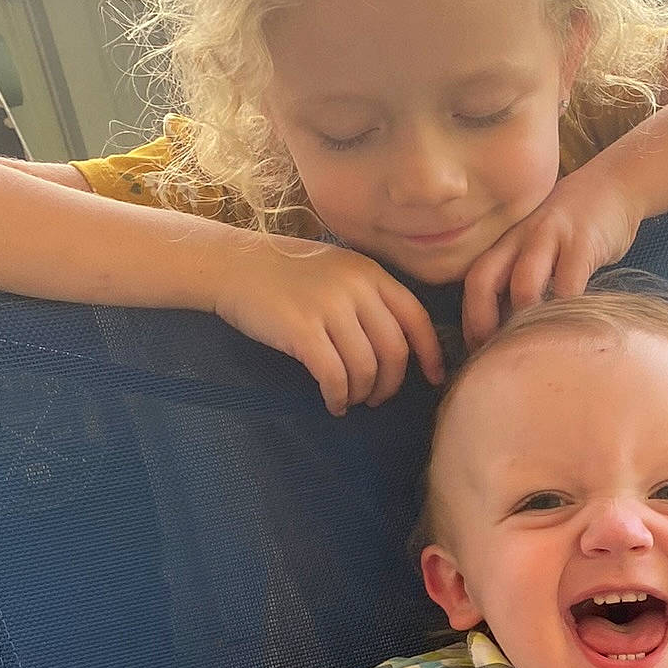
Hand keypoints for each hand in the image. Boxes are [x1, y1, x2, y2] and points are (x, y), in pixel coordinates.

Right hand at [213, 235, 443, 413]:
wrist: (232, 264)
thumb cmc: (285, 272)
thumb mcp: (337, 270)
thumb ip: (368, 296)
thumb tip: (398, 344)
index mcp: (370, 273)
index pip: (416, 318)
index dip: (431, 353)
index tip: (434, 378)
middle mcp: (355, 288)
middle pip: (394, 351)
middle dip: (391, 384)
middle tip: (377, 398)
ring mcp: (328, 308)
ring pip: (366, 368)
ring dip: (362, 394)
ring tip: (350, 400)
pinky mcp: (302, 331)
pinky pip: (334, 376)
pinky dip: (338, 396)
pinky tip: (333, 403)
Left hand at [461, 163, 643, 347]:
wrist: (615, 184)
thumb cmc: (574, 228)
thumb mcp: (539, 246)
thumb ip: (522, 278)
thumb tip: (508, 330)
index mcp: (505, 243)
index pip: (474, 282)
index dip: (471, 321)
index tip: (479, 353)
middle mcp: (519, 238)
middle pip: (483, 280)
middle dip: (482, 323)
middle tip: (494, 357)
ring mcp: (550, 237)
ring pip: (523, 284)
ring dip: (522, 321)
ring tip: (531, 349)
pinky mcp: (583, 243)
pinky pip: (568, 284)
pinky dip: (565, 311)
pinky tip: (571, 331)